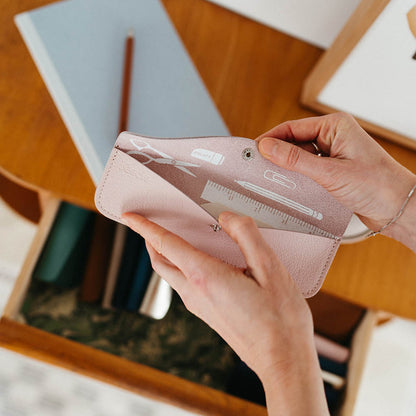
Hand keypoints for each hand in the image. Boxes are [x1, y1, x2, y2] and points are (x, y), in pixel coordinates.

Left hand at [122, 211, 327, 414]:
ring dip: (164, 253)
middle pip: (161, 261)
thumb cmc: (279, 319)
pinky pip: (184, 284)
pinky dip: (180, 266)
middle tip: (147, 223)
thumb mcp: (270, 269)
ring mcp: (199, 306)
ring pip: (170, 274)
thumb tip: (227, 216)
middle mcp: (195, 292)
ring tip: (171, 237)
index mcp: (206, 277)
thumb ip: (246, 235)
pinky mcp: (207, 314)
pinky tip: (198, 261)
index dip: (145, 227)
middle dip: (149, 239)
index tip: (129, 216)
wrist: (282, 361)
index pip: (165, 244)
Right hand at [256, 113, 415, 249]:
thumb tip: (268, 147)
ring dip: (287, 168)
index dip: (271, 139)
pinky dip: (297, 178)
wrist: (398, 209)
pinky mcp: (333, 171)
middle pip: (294, 142)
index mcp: (335, 126)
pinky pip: (307, 170)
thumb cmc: (377, 185)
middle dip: (277, 155)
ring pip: (299, 158)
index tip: (253, 150)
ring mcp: (333, 154)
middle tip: (258, 167)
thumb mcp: (330, 172)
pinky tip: (289, 186)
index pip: (293, 128)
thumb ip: (296, 160)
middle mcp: (333, 137)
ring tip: (272, 179)